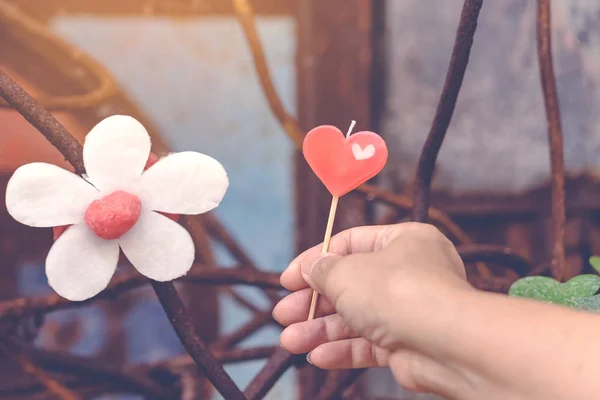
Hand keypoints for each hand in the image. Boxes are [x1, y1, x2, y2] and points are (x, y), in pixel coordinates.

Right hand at [273, 222, 474, 392]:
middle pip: (349, 285)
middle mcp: (408, 273)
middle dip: (313, 302)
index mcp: (402, 241)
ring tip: (289, 340)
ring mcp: (408, 310)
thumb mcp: (348, 272)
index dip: (314, 261)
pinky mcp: (407, 344)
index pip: (349, 244)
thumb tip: (310, 268)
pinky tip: (316, 356)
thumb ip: (323, 270)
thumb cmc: (399, 292)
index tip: (287, 279)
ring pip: (355, 318)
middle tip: (283, 314)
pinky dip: (342, 350)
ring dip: (320, 330)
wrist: (447, 344)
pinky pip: (369, 344)